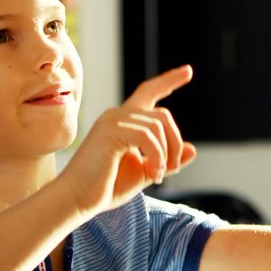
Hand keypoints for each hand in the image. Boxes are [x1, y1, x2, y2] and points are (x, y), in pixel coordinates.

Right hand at [60, 65, 196, 214]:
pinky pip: (148, 136)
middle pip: (162, 114)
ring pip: (158, 126)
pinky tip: (154, 174)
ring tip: (157, 176)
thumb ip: (167, 160)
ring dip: (166, 154)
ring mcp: (112, 121)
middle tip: (173, 168)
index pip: (148, 92)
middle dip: (175, 142)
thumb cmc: (106, 187)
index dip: (168, 81)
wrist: (77, 199)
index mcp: (123, 121)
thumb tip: (193, 149)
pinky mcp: (110, 132)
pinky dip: (157, 157)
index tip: (188, 71)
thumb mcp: (145, 172)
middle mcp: (116, 115)